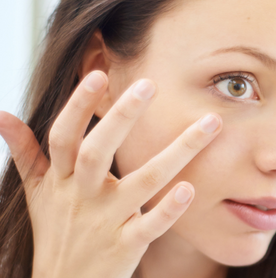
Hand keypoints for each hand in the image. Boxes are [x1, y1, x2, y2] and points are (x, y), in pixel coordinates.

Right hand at [0, 71, 221, 277]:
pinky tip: (190, 189)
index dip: (77, 107)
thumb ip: (25, 151)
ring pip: (143, 183)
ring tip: (209, 125)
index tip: (98, 74)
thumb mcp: (36, 191)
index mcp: (61, 179)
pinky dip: (168, 210)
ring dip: (177, 153)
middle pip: (98, 152)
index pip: (64, 137)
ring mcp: (105, 222)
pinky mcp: (125, 247)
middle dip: (122, 117)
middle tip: (150, 84)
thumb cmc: (55, 230)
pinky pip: (150, 227)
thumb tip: (1, 114)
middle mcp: (83, 196)